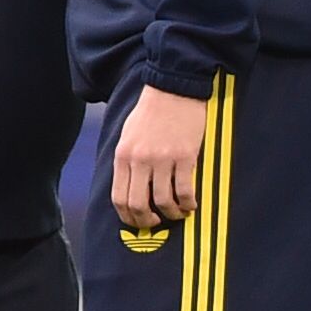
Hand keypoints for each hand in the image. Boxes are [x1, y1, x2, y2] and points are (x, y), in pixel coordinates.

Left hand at [112, 84, 208, 228]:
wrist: (173, 88)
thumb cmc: (151, 111)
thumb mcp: (128, 134)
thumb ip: (126, 160)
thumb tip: (128, 187)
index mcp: (123, 155)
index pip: (119, 197)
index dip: (128, 216)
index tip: (137, 221)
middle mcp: (140, 160)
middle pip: (139, 205)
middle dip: (147, 220)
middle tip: (157, 222)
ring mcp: (162, 159)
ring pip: (164, 201)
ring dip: (172, 214)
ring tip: (178, 213)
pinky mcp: (184, 156)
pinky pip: (185, 190)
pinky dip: (188, 203)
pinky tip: (191, 204)